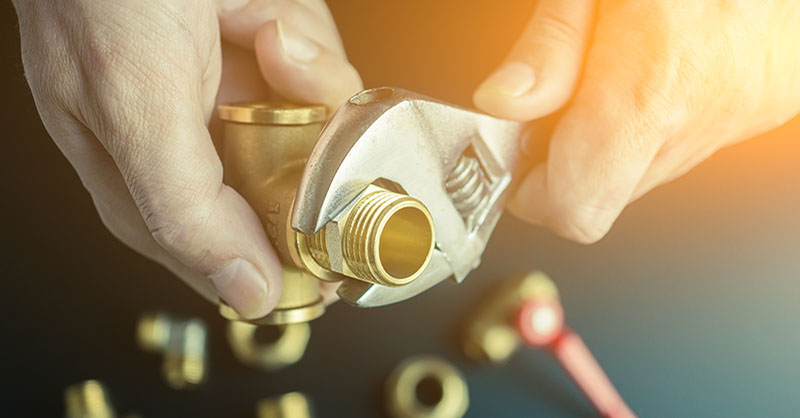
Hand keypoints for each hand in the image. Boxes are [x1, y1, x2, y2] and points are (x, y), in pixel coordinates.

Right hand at [14, 0, 361, 317]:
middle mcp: (191, 142)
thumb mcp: (133, 109)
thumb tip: (244, 294)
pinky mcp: (259, 51)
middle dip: (301, 130)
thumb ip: (185, 211)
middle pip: (285, 177)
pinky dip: (300, 33)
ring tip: (252, 18)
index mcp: (144, 177)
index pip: (225, 248)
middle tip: (277, 84)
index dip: (282, 255)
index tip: (331, 260)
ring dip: (299, 65)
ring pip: (308, 120)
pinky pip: (312, 64)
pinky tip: (259, 9)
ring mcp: (229, 94)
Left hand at [474, 0, 799, 242]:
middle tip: (553, 112)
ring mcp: (734, 121)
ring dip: (609, 146)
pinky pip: (683, 147)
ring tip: (606, 79)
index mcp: (648, 87)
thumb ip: (549, 46)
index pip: (576, 209)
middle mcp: (697, 119)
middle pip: (604, 200)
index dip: (531, 195)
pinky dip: (652, 127)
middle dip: (564, 168)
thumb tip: (504, 104)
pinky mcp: (758, 110)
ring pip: (641, 176)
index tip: (516, 160)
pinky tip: (652, 75)